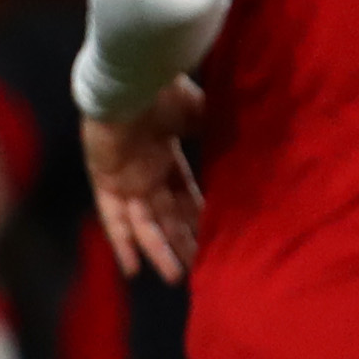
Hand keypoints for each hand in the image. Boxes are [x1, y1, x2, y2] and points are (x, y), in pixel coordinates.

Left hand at [82, 79, 205, 280]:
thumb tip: (253, 134)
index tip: (214, 236)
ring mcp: (124, 179)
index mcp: (164, 153)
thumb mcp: (198, 112)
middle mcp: (144, 170)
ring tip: (176, 278)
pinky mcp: (105, 182)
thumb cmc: (164, 91)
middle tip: (198, 268)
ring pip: (144, 224)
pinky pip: (113, 220)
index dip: (197, 215)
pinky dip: (122, 243)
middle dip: (181, 241)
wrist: (130, 80)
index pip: (184, 192)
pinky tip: (132, 270)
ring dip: (159, 251)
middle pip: (166, 215)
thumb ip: (214, 128)